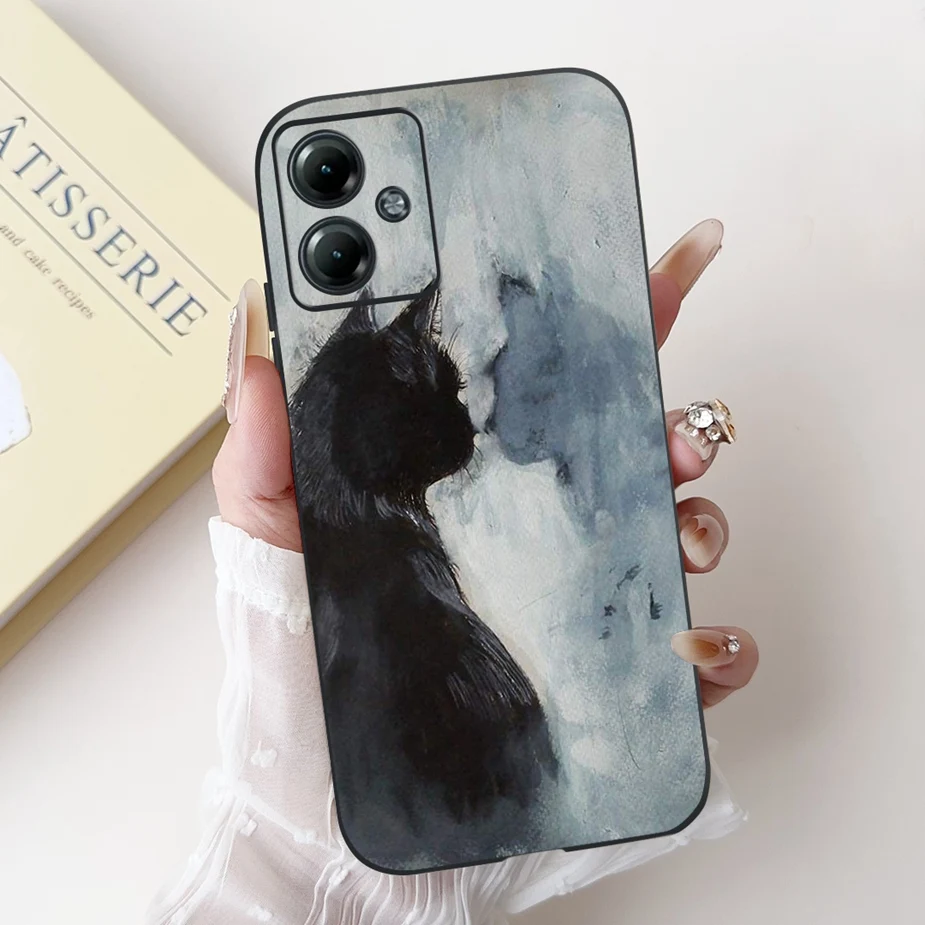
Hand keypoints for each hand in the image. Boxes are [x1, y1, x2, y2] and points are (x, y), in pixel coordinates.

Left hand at [212, 220, 757, 707]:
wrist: (322, 801)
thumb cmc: (297, 668)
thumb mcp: (269, 542)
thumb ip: (267, 446)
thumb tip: (252, 333)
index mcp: (476, 483)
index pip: (552, 389)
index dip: (610, 323)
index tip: (656, 269)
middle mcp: (539, 533)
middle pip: (637, 450)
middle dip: (677, 420)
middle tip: (674, 428)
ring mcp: (582, 606)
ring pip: (682, 534)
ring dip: (703, 516)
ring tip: (681, 525)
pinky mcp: (612, 688)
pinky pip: (700, 658)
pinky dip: (721, 644)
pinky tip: (689, 642)